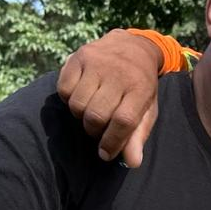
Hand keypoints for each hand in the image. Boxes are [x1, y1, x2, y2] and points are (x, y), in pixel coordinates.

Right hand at [57, 29, 161, 165]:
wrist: (134, 46)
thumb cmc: (140, 85)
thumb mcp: (146, 109)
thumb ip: (138, 136)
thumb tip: (132, 162)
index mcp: (140, 88)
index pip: (123, 122)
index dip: (111, 142)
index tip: (105, 153)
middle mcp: (118, 73)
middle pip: (96, 116)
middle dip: (94, 130)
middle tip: (99, 128)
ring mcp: (97, 63)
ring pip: (77, 105)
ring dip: (81, 115)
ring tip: (91, 110)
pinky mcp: (79, 56)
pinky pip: (64, 90)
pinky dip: (69, 99)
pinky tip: (81, 94)